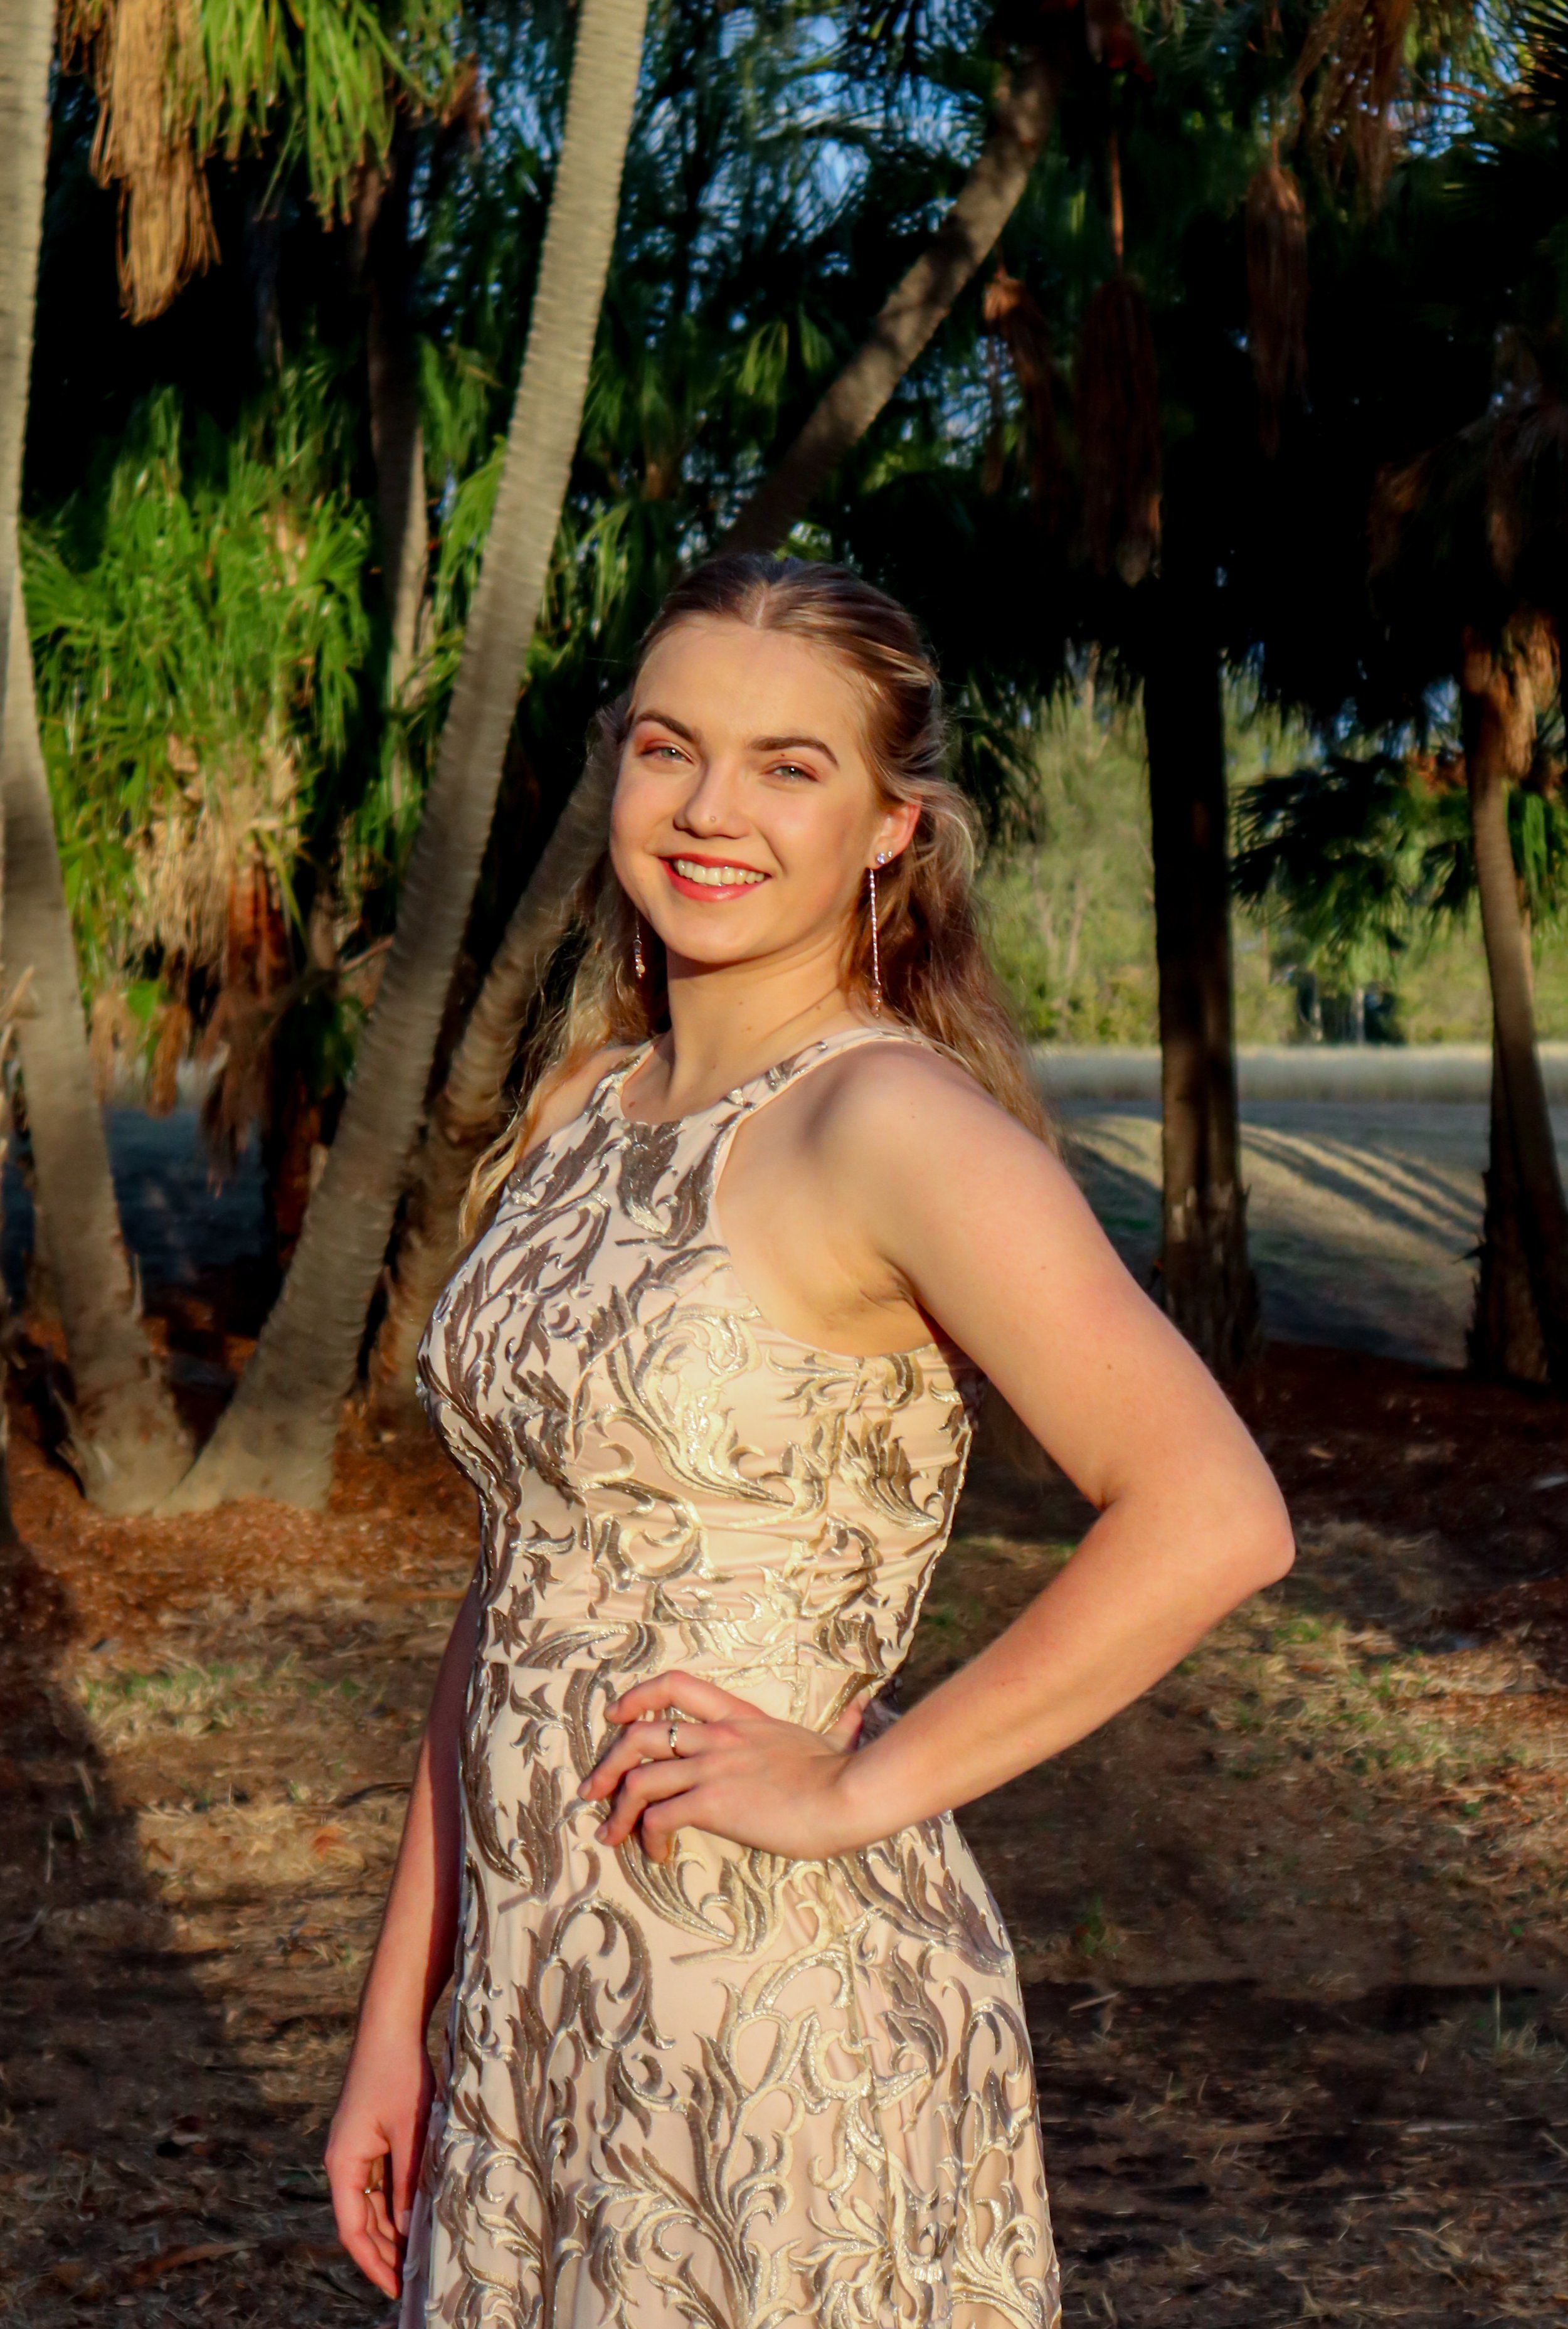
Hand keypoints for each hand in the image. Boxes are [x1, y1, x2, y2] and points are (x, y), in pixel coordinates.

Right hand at [324, 2031, 434, 2299]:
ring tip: (418, 2259)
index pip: (353, 2230)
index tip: (396, 2289)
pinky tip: (417, 2219)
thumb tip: (406, 2231)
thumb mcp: (410, 2131)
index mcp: (343, 2163)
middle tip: (413, 2283)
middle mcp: (343, 2162)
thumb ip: (408, 2182)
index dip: (374, 2263)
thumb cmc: (399, 2074)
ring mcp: (356, 2150)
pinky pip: (379, 2184)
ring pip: (370, 2206)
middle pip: (360, 2222)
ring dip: (390, 2232)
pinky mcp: (369, 2139)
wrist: (390, 2027)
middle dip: (383, 2254)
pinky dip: (394, 2205)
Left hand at [579, 1671, 873, 1861]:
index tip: (617, 1716)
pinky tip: (658, 1854)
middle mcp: (717, 1736)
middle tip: (594, 1791)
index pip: (675, 1685)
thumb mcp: (833, 1739)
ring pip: (639, 1778)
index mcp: (739, 1718)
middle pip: (639, 1736)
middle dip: (608, 1763)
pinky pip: (659, 1818)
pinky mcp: (712, 1803)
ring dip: (617, 1810)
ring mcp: (712, 1768)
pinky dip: (648, 1837)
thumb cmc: (845, 1773)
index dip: (637, 1697)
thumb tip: (863, 1709)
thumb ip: (841, 1724)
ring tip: (610, 1835)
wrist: (849, 1793)